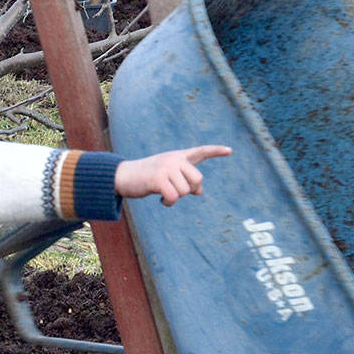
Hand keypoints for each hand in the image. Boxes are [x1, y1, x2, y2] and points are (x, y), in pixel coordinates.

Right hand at [114, 145, 230, 205]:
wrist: (123, 176)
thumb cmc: (147, 177)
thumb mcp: (168, 177)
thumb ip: (185, 180)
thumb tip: (200, 192)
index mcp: (178, 156)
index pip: (200, 152)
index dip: (216, 151)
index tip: (230, 150)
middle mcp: (174, 159)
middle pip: (197, 180)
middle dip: (189, 190)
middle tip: (174, 190)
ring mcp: (166, 167)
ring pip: (185, 191)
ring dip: (175, 198)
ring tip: (164, 194)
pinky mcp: (158, 178)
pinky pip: (173, 197)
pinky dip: (168, 203)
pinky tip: (162, 200)